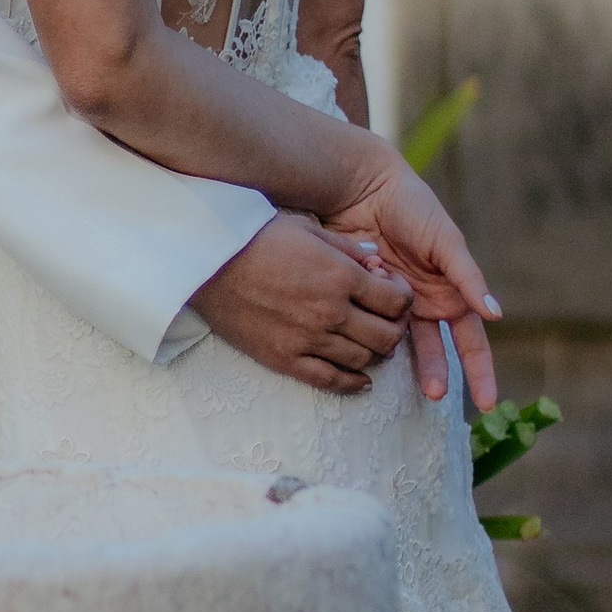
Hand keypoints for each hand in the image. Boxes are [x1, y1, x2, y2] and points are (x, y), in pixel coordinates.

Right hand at [192, 213, 412, 395]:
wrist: (207, 260)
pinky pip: (330, 380)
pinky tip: (361, 380)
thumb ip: (348, 249)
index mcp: (340, 276)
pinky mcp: (284, 358)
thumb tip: (377, 265)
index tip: (395, 295)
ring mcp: (307, 339)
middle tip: (386, 321)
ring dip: (374, 353)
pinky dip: (352, 384)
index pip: (397, 301)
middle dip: (395, 329)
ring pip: (363, 360)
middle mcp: (330, 312)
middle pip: (387, 336)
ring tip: (368, 341)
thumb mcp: (309, 228)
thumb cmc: (257, 236)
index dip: (404, 300)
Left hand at [321, 144, 500, 409]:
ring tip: (419, 386)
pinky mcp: (367, 301)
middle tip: (437, 396)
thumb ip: (468, 278)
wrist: (363, 189)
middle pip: (438, 351)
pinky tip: (377, 347)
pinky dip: (378, 335)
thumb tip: (496, 315)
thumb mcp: (446, 241)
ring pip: (406, 347)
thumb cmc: (413, 208)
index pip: (471, 340)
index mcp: (452, 292)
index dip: (480, 370)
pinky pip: (376, 328)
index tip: (488, 402)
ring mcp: (396, 305)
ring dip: (414, 367)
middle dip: (441, 374)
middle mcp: (426, 303)